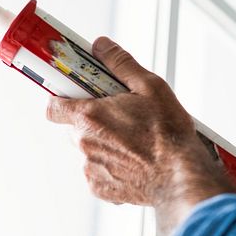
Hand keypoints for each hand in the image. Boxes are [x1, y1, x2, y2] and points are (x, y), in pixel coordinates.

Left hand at [45, 37, 234, 230]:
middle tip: (120, 117)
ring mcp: (91, 168)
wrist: (181, 176)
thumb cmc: (169, 134)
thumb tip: (101, 46)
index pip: (54, 105)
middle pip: (75, 127)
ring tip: (134, 142)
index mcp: (90, 116)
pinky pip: (98, 173)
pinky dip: (112, 167)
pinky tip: (134, 162)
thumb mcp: (150, 87)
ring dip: (104, 145)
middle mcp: (85, 144)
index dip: (62, 98)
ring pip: (89, 150)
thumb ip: (120, 63)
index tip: (75, 95)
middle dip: (93, 121)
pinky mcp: (101, 189)